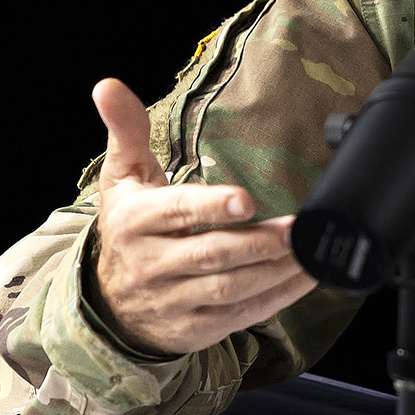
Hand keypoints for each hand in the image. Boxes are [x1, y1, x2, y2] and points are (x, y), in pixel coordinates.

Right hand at [90, 78, 315, 356]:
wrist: (107, 303)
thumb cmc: (128, 230)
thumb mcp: (122, 180)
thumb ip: (125, 131)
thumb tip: (108, 86)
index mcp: (134, 222)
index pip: (175, 213)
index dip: (211, 208)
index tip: (246, 200)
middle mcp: (150, 264)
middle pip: (209, 255)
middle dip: (257, 243)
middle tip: (295, 228)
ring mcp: (171, 301)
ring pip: (228, 288)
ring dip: (273, 271)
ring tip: (308, 250)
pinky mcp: (193, 328)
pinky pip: (239, 315)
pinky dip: (276, 298)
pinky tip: (305, 278)